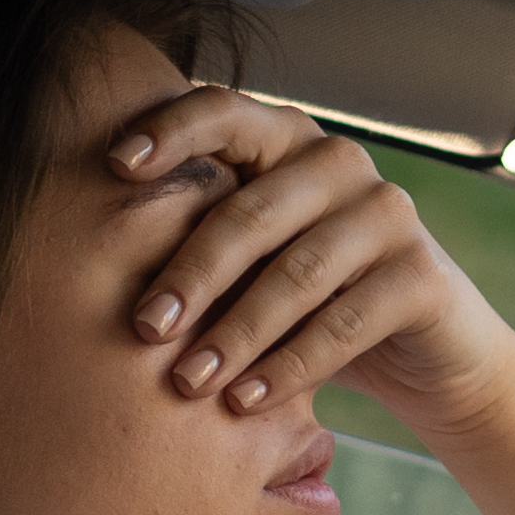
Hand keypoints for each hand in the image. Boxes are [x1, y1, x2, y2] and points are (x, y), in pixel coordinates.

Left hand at [105, 86, 514, 441]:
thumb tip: (86, 252)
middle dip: (190, 274)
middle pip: (251, 211)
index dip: (170, 132)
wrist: (427, 356)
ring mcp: (388, 215)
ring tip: (189, 383)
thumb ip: (200, 236)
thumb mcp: (253, 260)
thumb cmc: (311, 301)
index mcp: (288, 141)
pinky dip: (290, 367)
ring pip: (296, 273)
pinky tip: (247, 401)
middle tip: (143, 329)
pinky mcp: (422, 276)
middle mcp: (341, 164)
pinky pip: (344, 323)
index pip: (224, 113)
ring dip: (234, 334)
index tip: (114, 166)